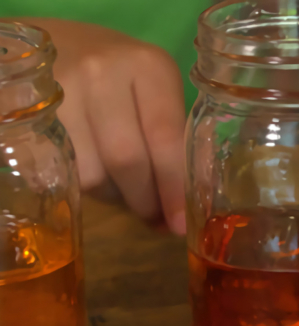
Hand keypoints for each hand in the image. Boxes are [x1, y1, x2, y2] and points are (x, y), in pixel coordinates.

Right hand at [20, 18, 186, 233]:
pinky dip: (85, 188)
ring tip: (123, 187)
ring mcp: (61, 91)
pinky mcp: (34, 115)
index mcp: (148, 67)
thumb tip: (179, 210)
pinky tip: (96, 175)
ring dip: (114, 195)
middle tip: (156, 218)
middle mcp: (104, 74)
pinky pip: (64, 172)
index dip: (173, 187)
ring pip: (92, 173)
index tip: (180, 223)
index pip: (165, 137)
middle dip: (145, 199)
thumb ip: (173, 142)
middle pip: (127, 160)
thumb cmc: (122, 78)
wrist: (58, 46)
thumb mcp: (155, 93)